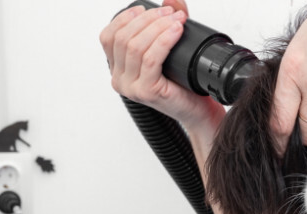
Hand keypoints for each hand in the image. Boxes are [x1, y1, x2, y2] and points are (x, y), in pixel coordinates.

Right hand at [100, 0, 223, 130]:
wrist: (198, 110)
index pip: (108, 37)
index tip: (148, 9)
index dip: (126, 18)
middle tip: (170, 12)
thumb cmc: (183, 85)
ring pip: (135, 46)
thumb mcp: (168, 51)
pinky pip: (150, 59)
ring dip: (158, 27)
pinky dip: (164, 40)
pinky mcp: (146, 91)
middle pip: (123, 38)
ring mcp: (131, 87)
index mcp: (118, 69)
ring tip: (177, 19)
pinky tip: (176, 31)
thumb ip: (165, 25)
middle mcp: (119, 79)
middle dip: (148, 19)